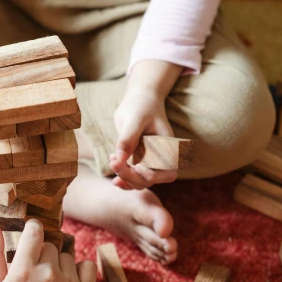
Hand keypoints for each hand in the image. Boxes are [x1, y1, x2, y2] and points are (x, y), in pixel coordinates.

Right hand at [0, 221, 96, 281]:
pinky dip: (80, 270)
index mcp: (23, 270)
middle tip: (35, 274)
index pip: (34, 232)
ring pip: (66, 256)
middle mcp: (47, 274)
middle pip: (49, 246)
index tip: (31, 236)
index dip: (33, 229)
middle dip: (42, 255)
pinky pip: (87, 266)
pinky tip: (68, 281)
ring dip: (58, 264)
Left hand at [110, 60, 183, 189]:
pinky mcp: (138, 161)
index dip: (150, 175)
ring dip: (123, 177)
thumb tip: (120, 158)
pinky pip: (131, 177)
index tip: (134, 165)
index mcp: (169, 149)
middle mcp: (162, 158)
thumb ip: (128, 138)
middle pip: (149, 181)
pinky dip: (121, 175)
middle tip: (113, 162)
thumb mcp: (135, 118)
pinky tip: (112, 161)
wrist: (139, 99)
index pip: (166, 174)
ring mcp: (150, 161)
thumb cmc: (141, 105)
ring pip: (139, 182)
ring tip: (112, 159)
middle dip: (130, 176)